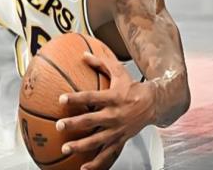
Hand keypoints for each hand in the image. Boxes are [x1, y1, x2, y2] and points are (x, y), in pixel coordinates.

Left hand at [55, 52, 154, 169]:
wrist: (153, 104)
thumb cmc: (132, 86)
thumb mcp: (118, 71)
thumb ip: (100, 63)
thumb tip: (83, 54)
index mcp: (112, 97)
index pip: (91, 97)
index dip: (76, 98)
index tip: (61, 99)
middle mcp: (114, 115)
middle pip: (92, 121)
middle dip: (75, 124)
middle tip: (59, 125)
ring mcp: (117, 130)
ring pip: (97, 140)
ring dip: (81, 146)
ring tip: (66, 148)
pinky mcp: (121, 140)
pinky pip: (108, 154)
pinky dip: (97, 163)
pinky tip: (83, 168)